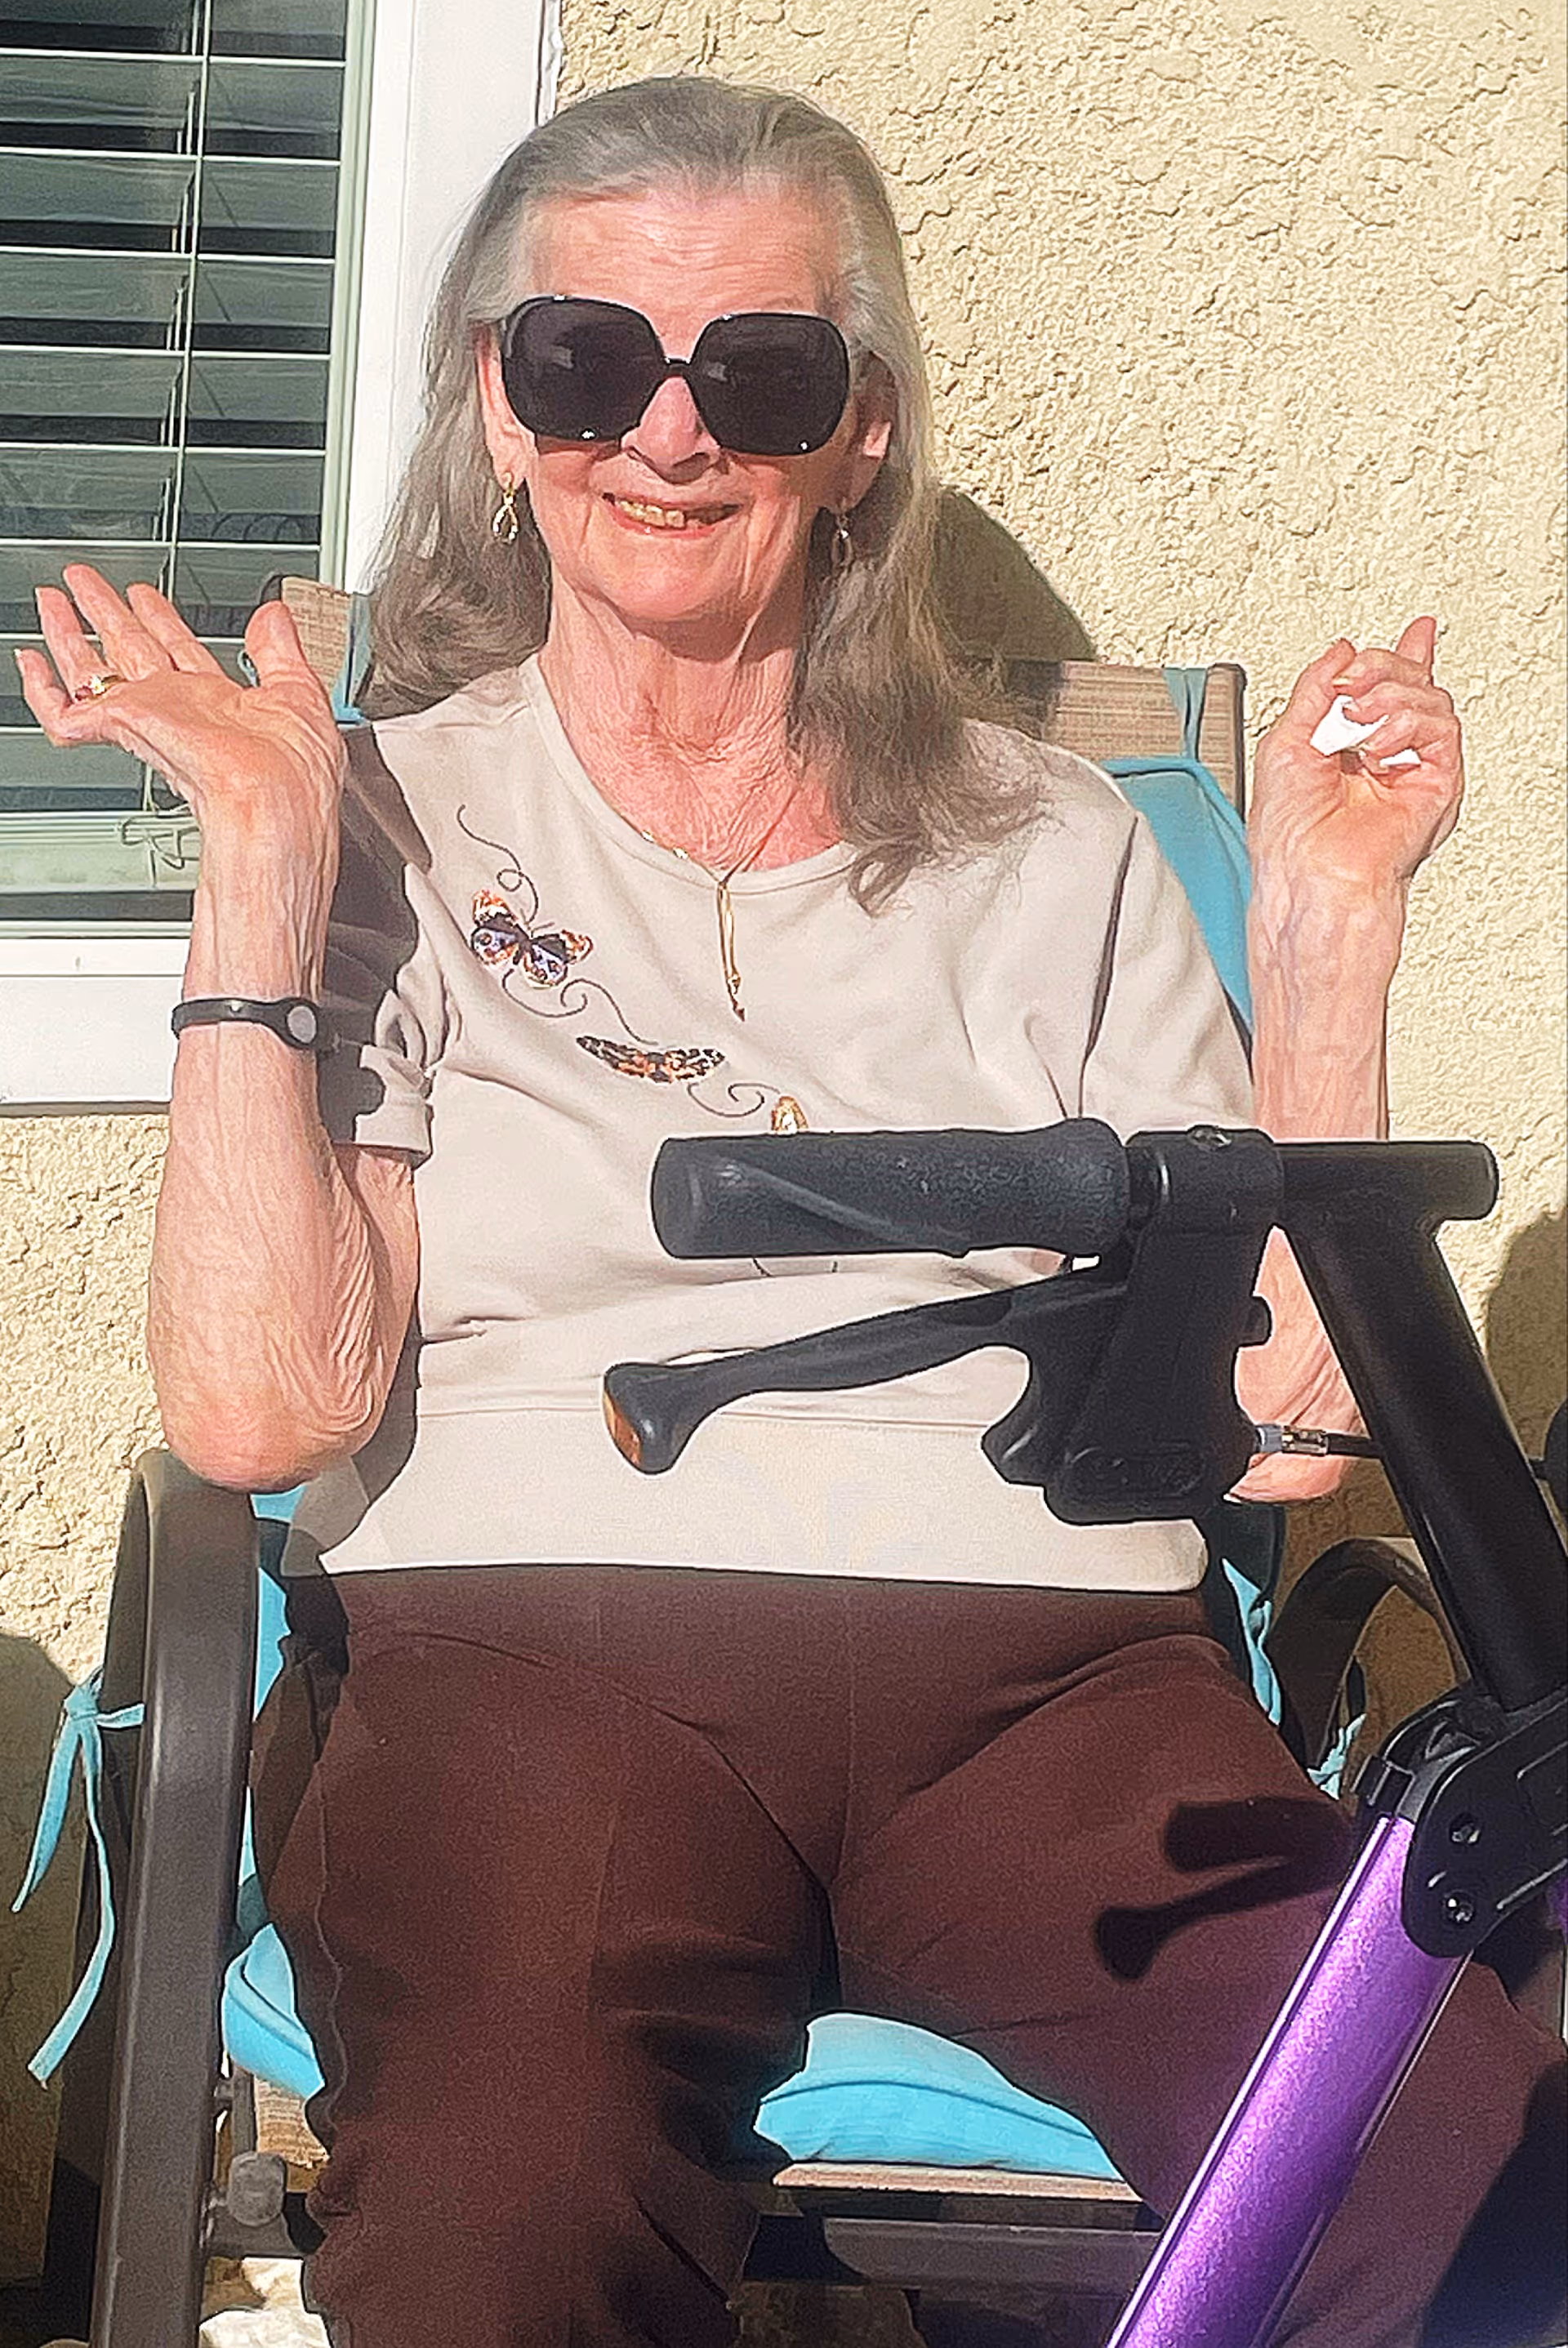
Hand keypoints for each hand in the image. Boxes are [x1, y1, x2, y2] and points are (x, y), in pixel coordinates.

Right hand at [16, 565, 342, 852]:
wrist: (274, 804)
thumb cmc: (295, 772)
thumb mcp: (301, 693)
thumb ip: (280, 649)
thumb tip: (274, 613)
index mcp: (219, 702)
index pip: (178, 650)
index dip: (159, 618)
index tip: (144, 594)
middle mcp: (179, 709)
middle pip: (129, 650)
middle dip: (105, 612)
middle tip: (82, 583)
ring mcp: (148, 720)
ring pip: (94, 673)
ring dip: (68, 633)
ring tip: (51, 600)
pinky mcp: (124, 730)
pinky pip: (65, 715)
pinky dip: (41, 689)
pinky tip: (30, 661)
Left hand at [1249, 618, 1462, 904]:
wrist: (1309, 871)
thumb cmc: (1290, 832)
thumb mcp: (1284, 740)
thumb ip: (1314, 690)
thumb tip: (1341, 653)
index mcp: (1351, 746)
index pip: (1390, 690)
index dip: (1405, 656)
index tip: (1417, 630)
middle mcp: (1387, 754)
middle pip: (1410, 682)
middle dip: (1379, 668)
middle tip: (1349, 687)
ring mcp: (1413, 767)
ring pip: (1429, 698)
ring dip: (1387, 698)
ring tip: (1356, 727)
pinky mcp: (1437, 782)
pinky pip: (1441, 728)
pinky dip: (1405, 726)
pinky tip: (1376, 751)